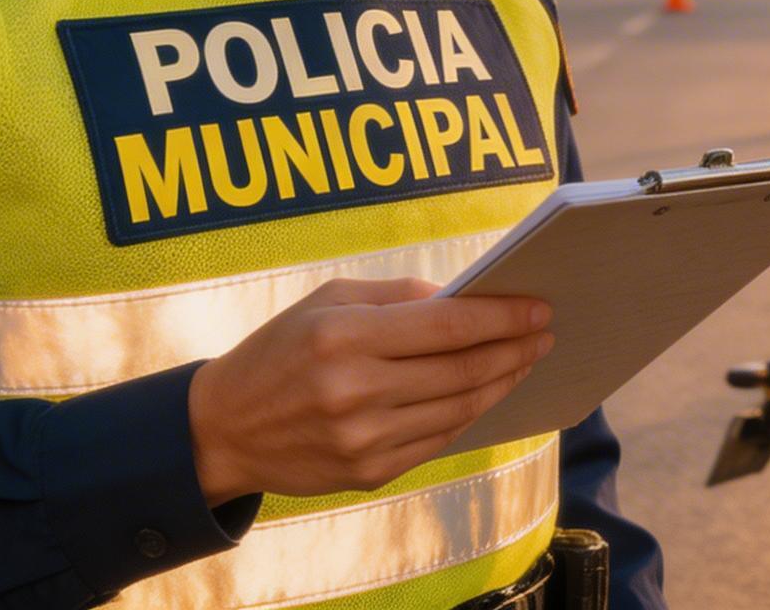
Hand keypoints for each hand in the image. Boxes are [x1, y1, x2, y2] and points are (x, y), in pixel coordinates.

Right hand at [188, 277, 551, 504]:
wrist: (224, 428)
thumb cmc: (281, 349)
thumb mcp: (328, 301)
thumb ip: (398, 296)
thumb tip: (466, 297)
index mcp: (344, 336)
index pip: (448, 325)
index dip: (503, 316)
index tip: (538, 306)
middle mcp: (355, 390)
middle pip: (463, 369)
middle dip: (514, 348)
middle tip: (544, 332)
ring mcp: (363, 438)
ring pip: (459, 408)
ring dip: (501, 382)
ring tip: (524, 360)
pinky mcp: (368, 472)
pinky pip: (438, 439)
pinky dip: (469, 414)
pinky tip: (486, 392)